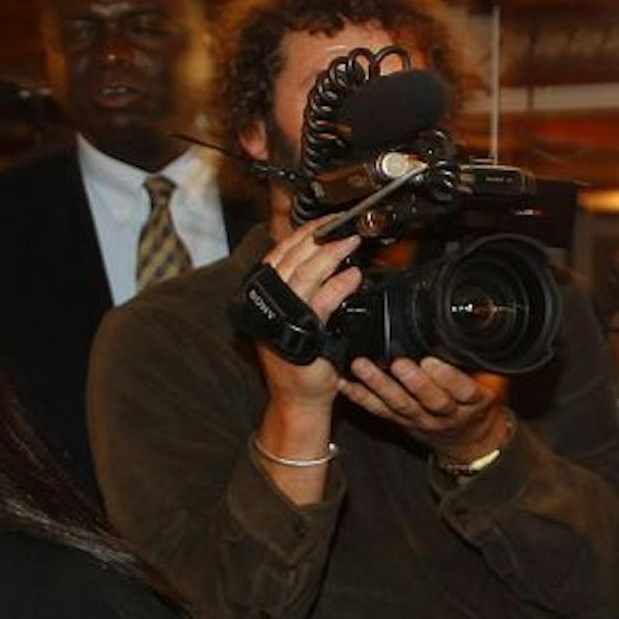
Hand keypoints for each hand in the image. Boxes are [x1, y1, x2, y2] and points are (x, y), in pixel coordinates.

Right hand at [252, 224, 363, 410]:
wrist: (300, 398)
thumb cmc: (302, 358)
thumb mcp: (299, 315)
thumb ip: (304, 288)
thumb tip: (322, 255)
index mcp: (265, 296)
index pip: (281, 255)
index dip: (303, 235)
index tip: (325, 221)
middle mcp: (269, 305)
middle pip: (292, 261)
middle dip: (319, 238)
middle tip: (344, 226)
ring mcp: (283, 320)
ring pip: (304, 277)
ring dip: (330, 256)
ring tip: (351, 242)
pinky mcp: (301, 336)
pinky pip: (320, 304)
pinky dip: (337, 287)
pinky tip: (353, 276)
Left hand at [340, 356, 510, 462]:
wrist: (467, 441)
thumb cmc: (477, 406)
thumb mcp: (493, 385)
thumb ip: (485, 364)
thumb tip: (480, 328)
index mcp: (473, 402)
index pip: (463, 390)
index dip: (448, 377)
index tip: (432, 360)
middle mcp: (447, 413)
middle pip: (430, 400)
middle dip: (413, 382)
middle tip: (398, 362)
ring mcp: (421, 420)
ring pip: (400, 405)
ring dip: (380, 385)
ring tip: (362, 365)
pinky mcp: (401, 422)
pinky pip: (379, 411)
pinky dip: (360, 397)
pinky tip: (344, 382)